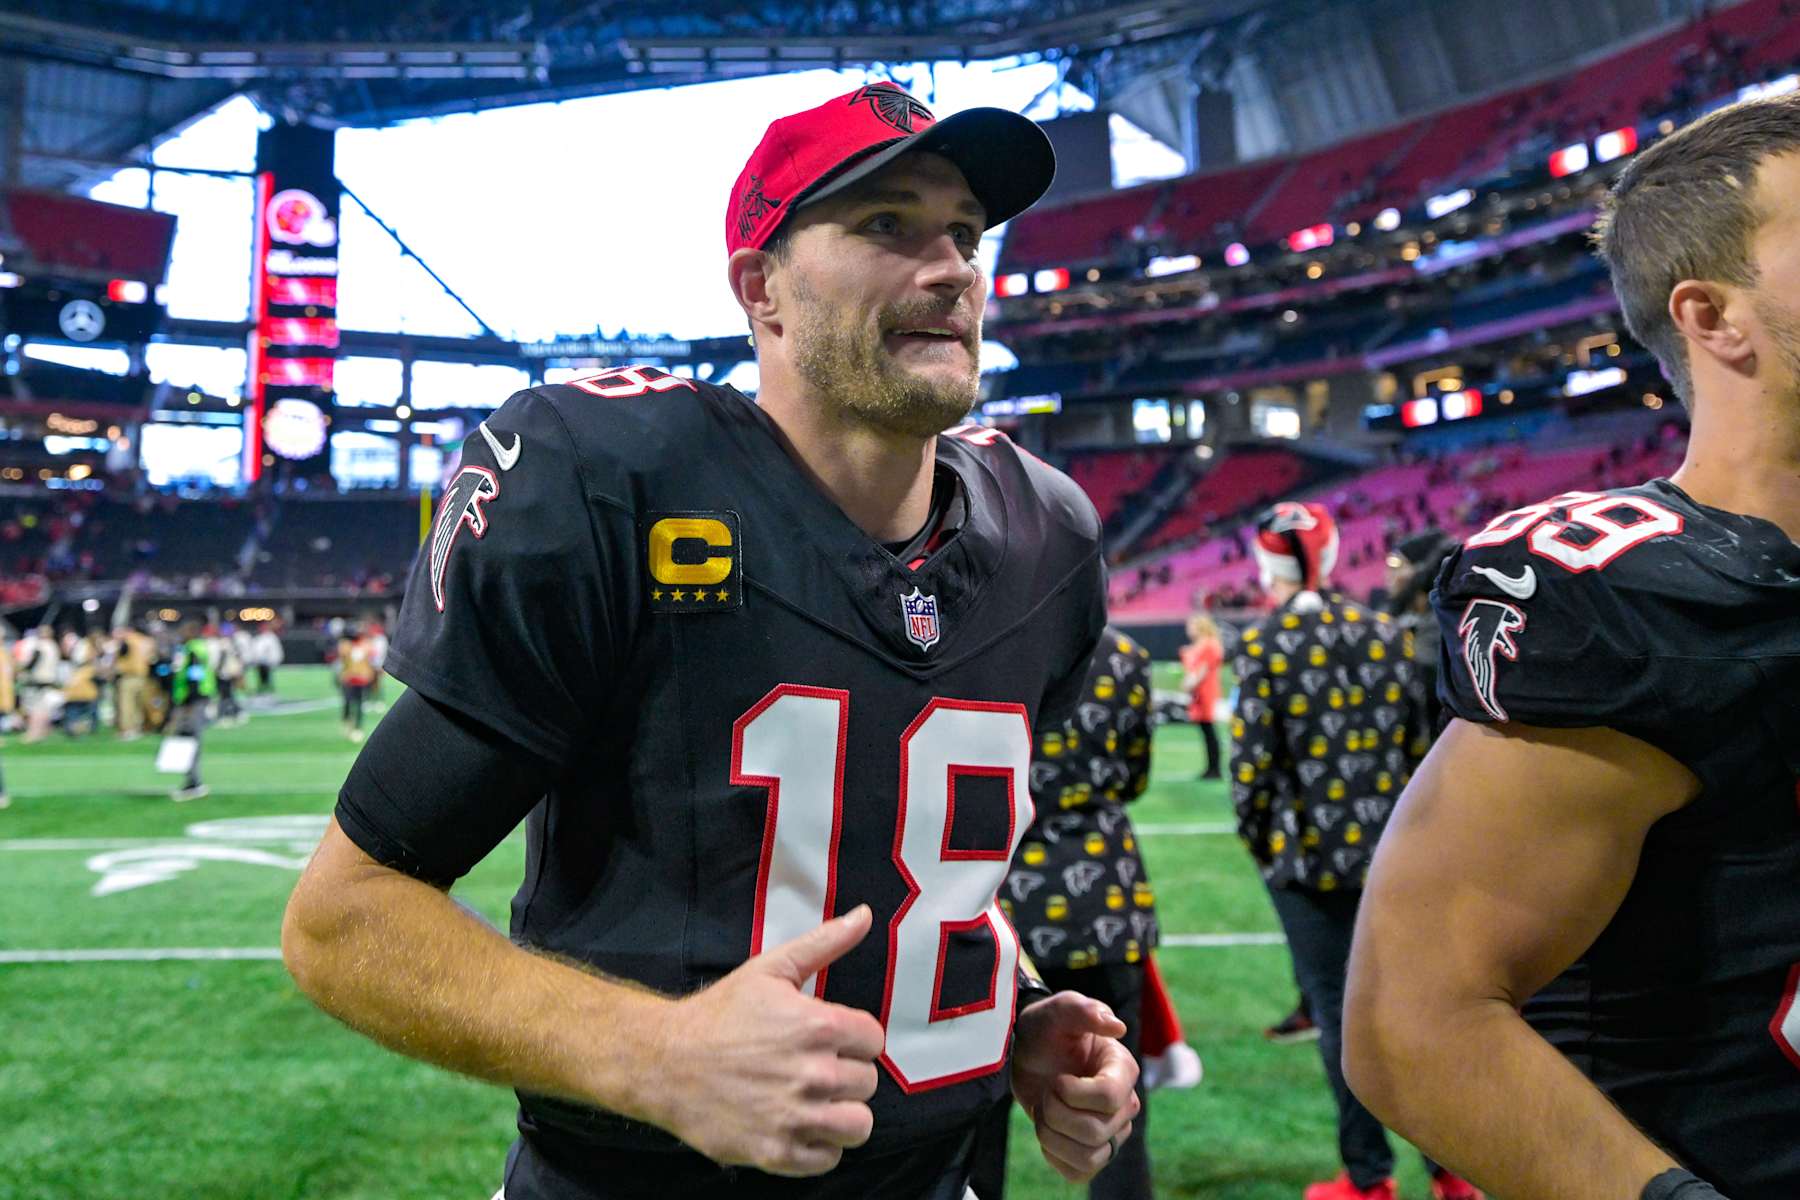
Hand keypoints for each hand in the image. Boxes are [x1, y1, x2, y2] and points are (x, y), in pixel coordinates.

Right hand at [646, 905, 885, 1176]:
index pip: (874, 1041)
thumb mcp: (771, 969)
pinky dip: (818, 1146)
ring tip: (817, 1102)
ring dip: (842, 1115)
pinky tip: (798, 1126)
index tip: (831, 1040)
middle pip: (868, 1083)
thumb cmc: (719, 1014)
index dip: (854, 1039)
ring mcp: (795, 1118)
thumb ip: (825, 943)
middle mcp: (813, 1074)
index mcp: (817, 1026)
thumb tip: (865, 915)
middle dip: (846, 1075)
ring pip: (858, 1126)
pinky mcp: (777, 1153)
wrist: (663, 1062)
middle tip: (815, 1069)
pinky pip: (828, 1159)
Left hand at [1010, 989, 1139, 1182]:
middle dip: (1055, 1113)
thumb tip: (1117, 1026)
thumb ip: (1084, 1010)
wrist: (1028, 1053)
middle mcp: (1125, 1104)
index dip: (1073, 1094)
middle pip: (1095, 1131)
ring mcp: (1112, 1132)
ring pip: (1089, 1157)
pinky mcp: (1093, 1152)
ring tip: (1044, 1112)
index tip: (1057, 1079)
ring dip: (1052, 1136)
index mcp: (1122, 1070)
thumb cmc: (1047, 1029)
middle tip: (1046, 1092)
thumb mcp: (1059, 1011)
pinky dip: (1055, 1156)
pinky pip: (1079, 1172)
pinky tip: (1048, 1131)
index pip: (1109, 1098)